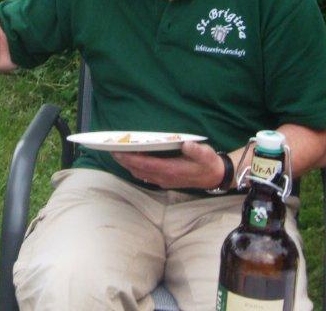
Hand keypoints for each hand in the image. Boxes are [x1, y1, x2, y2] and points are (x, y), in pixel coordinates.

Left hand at [110, 141, 224, 189]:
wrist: (215, 177)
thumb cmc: (208, 163)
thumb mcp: (206, 155)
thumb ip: (196, 150)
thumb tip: (186, 144)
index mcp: (171, 170)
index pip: (145, 165)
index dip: (131, 159)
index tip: (118, 151)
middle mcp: (164, 177)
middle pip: (138, 170)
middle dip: (124, 161)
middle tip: (110, 150)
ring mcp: (163, 180)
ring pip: (140, 174)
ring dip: (127, 165)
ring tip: (117, 154)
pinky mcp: (164, 180)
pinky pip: (145, 176)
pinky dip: (135, 169)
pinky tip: (130, 161)